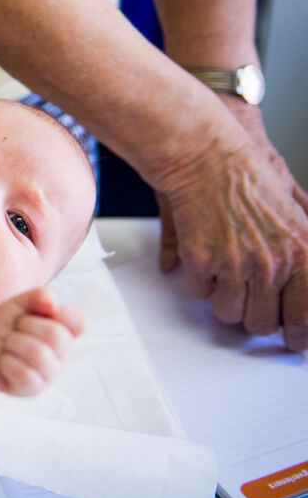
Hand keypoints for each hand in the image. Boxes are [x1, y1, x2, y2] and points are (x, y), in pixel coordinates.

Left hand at [0, 288, 84, 395]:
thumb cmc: (3, 326)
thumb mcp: (17, 305)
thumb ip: (36, 297)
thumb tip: (52, 303)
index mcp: (65, 331)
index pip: (79, 321)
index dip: (57, 313)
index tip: (33, 314)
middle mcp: (63, 354)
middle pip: (55, 335)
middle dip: (24, 327)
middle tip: (14, 331)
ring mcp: (50, 374)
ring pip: (38, 354)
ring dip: (13, 344)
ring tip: (7, 346)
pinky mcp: (33, 389)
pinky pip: (24, 373)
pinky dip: (6, 362)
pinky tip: (4, 362)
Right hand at [156, 102, 307, 350]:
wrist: (207, 156)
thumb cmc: (247, 178)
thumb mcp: (295, 214)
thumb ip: (301, 256)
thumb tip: (302, 286)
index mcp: (303, 253)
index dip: (300, 335)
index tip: (295, 341)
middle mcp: (273, 263)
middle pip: (264, 324)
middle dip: (255, 317)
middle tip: (249, 302)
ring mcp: (238, 264)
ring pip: (230, 314)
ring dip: (224, 300)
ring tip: (225, 275)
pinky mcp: (204, 261)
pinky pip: (200, 292)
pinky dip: (200, 281)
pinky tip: (206, 258)